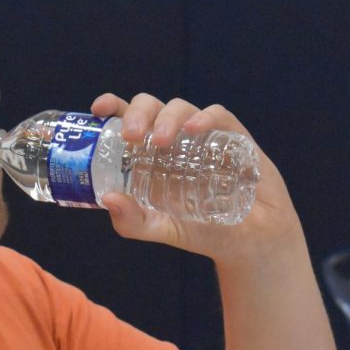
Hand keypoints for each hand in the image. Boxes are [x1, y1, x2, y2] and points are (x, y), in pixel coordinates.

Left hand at [90, 92, 301, 261]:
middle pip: (152, 107)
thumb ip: (132, 221)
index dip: (113, 107)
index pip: (128, 119)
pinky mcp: (234, 138)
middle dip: (138, 112)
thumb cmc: (202, 231)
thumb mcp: (160, 229)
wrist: (249, 243)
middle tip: (131, 136)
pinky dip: (205, 117)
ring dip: (167, 117)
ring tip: (161, 141)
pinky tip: (194, 130)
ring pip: (181, 107)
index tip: (100, 109)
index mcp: (151, 155)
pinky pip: (219, 116)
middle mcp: (175, 140)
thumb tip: (108, 198)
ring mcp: (204, 137)